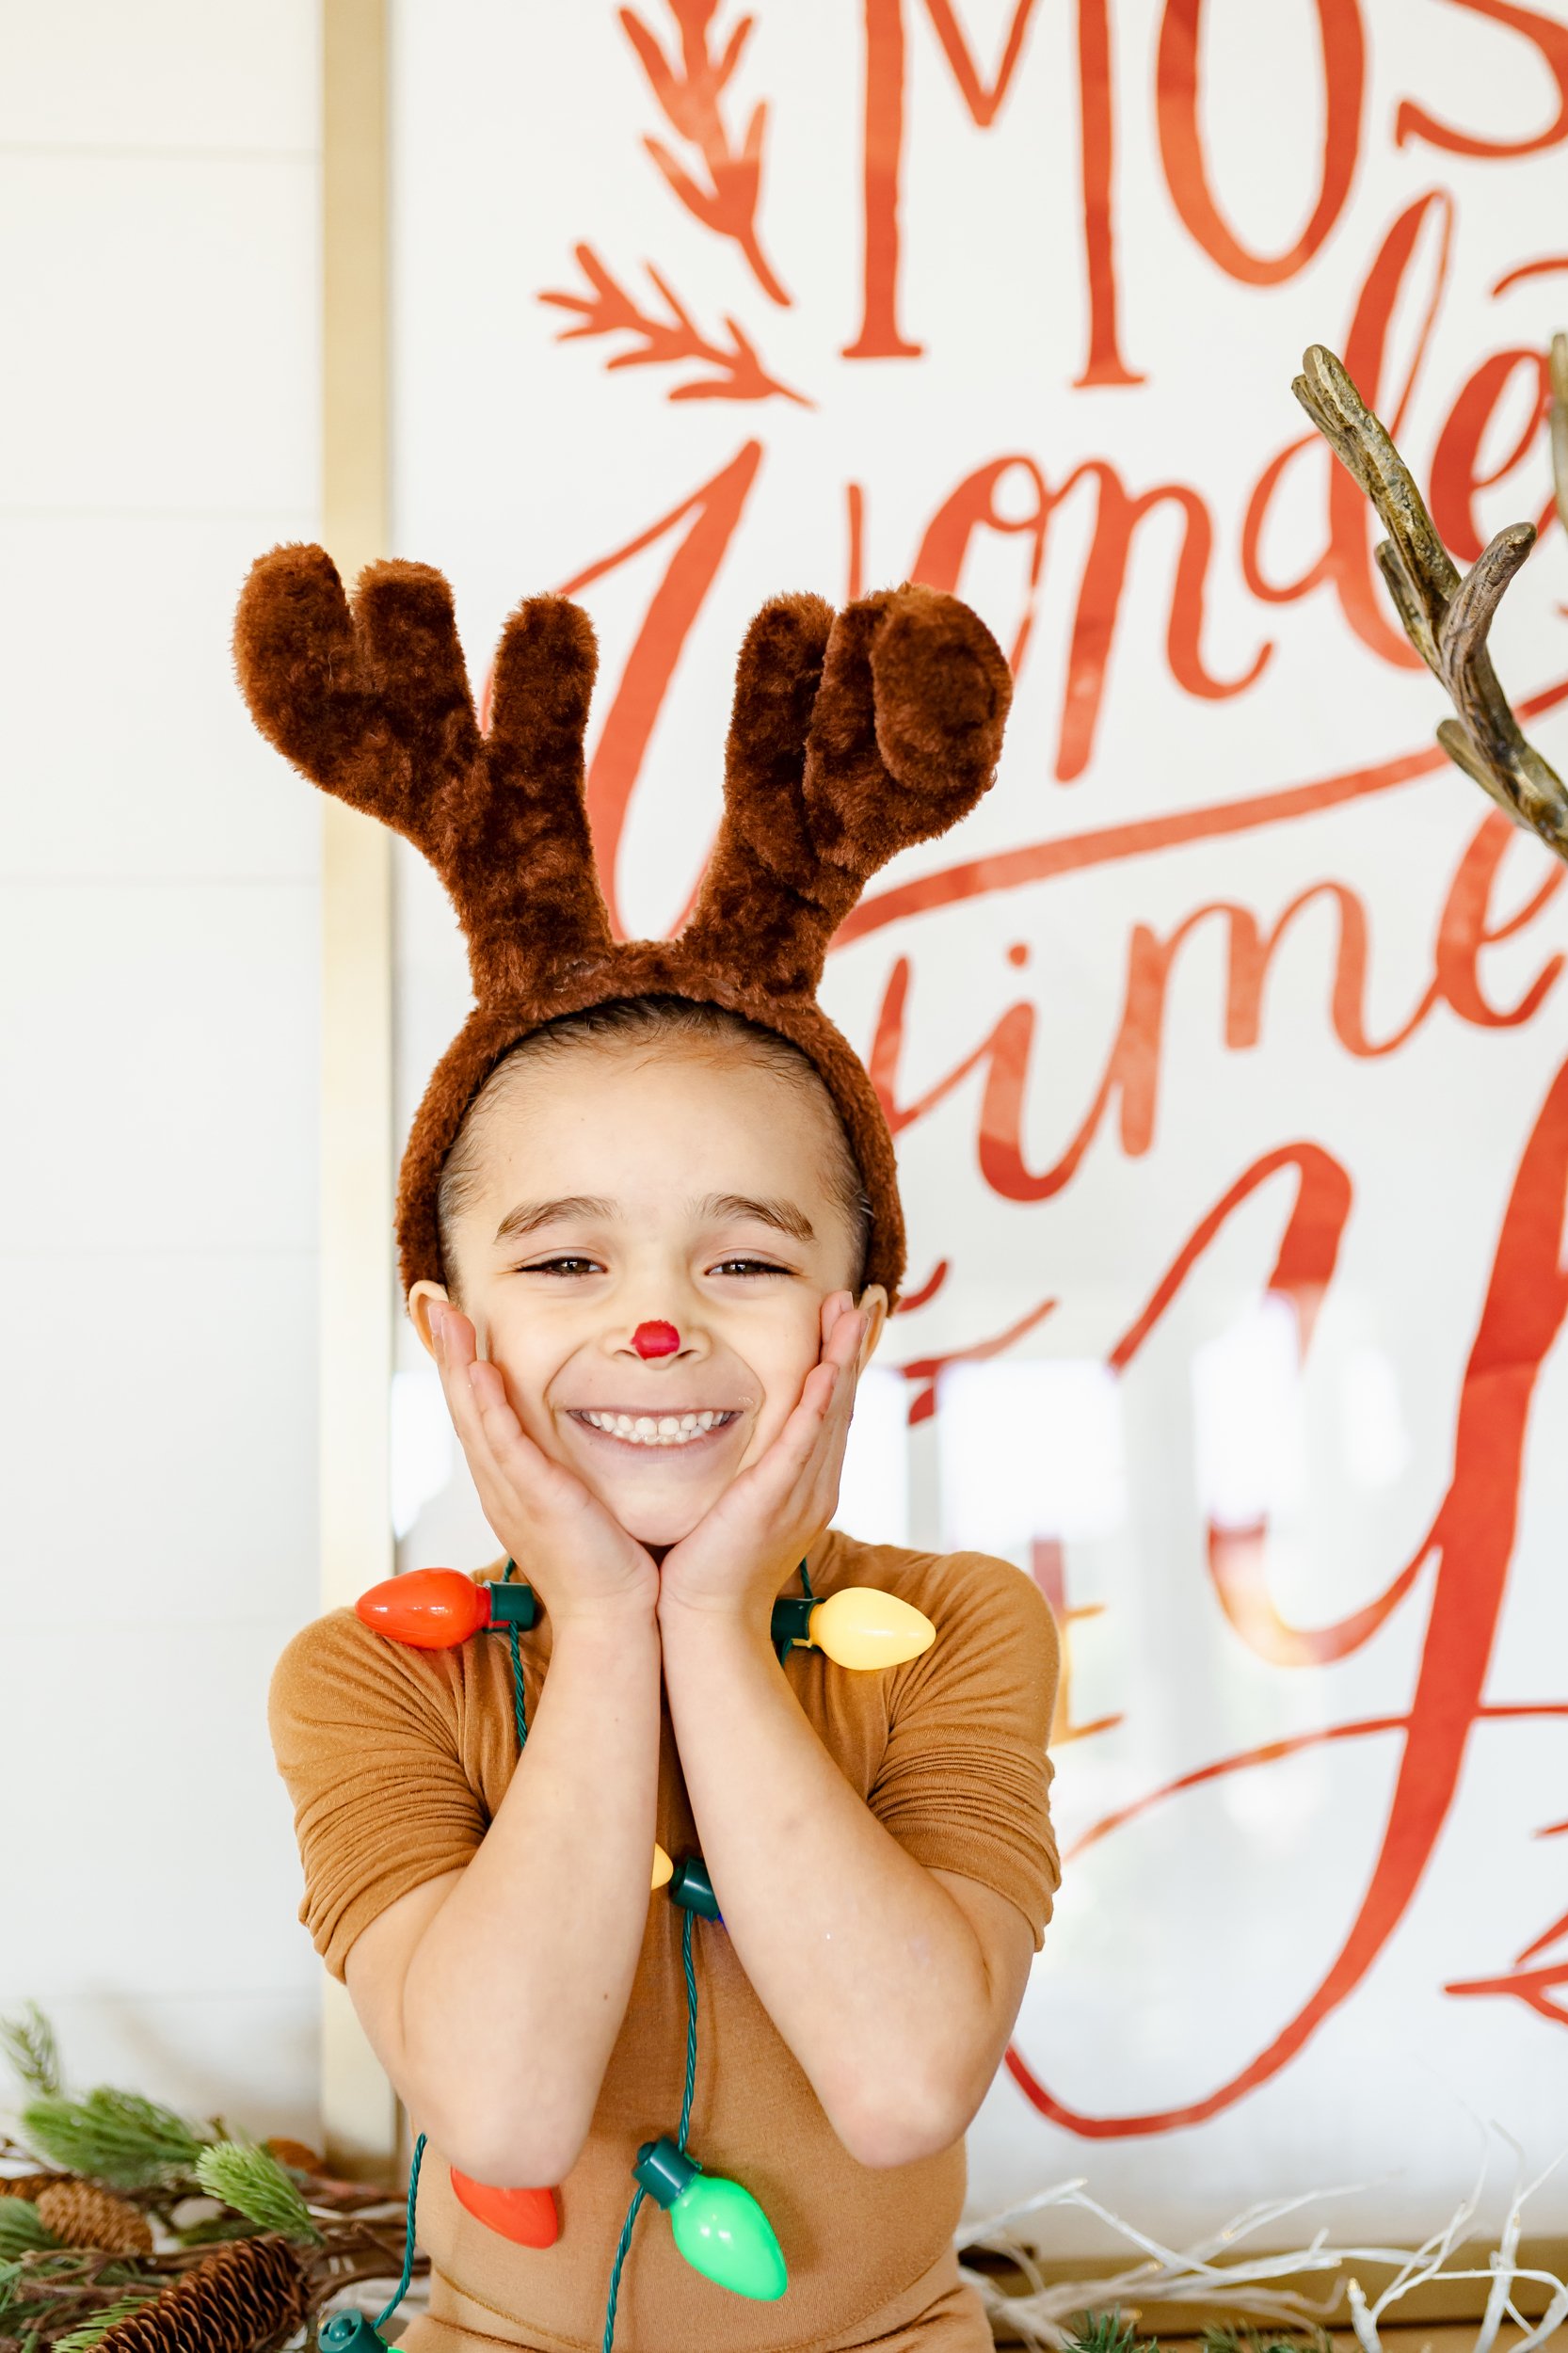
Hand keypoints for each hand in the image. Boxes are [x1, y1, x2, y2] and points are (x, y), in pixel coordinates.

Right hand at [429, 1303, 659, 1628]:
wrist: (615, 1617)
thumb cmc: (607, 1564)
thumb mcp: (581, 1501)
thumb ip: (569, 1467)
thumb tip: (576, 1436)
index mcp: (510, 1484)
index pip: (479, 1414)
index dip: (462, 1367)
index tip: (456, 1323)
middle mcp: (501, 1485)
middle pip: (464, 1408)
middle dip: (448, 1354)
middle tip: (437, 1303)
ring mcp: (513, 1493)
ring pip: (475, 1418)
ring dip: (459, 1365)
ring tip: (448, 1318)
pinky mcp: (537, 1501)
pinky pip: (506, 1447)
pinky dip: (489, 1408)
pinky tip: (480, 1373)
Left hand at [656, 1292, 869, 1631]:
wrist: (706, 1619)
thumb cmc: (710, 1563)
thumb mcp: (737, 1500)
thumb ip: (747, 1464)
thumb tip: (739, 1430)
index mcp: (807, 1482)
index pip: (832, 1408)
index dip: (845, 1359)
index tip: (851, 1313)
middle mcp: (816, 1484)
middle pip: (843, 1402)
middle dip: (854, 1346)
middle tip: (866, 1296)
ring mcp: (801, 1493)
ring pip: (831, 1415)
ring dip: (843, 1360)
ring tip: (853, 1314)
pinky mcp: (775, 1501)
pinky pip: (802, 1446)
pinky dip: (817, 1407)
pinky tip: (826, 1373)